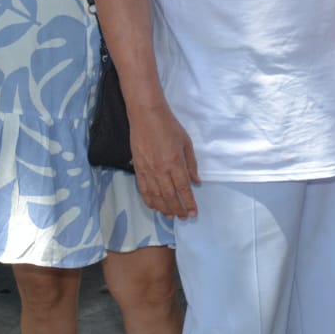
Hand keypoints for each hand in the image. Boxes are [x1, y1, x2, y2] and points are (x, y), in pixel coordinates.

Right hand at [129, 103, 200, 219]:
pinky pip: (143, 189)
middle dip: (178, 209)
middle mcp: (161, 170)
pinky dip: (149, 200)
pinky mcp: (138, 168)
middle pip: (170, 196)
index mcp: (175, 163)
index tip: (193, 213)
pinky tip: (154, 207)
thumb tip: (196, 182)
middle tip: (183, 218)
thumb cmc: (169, 126)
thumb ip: (191, 165)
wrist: (146, 116)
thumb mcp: (186, 143)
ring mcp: (148, 170)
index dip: (189, 203)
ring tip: (170, 216)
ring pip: (156, 196)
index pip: (183, 189)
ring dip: (164, 208)